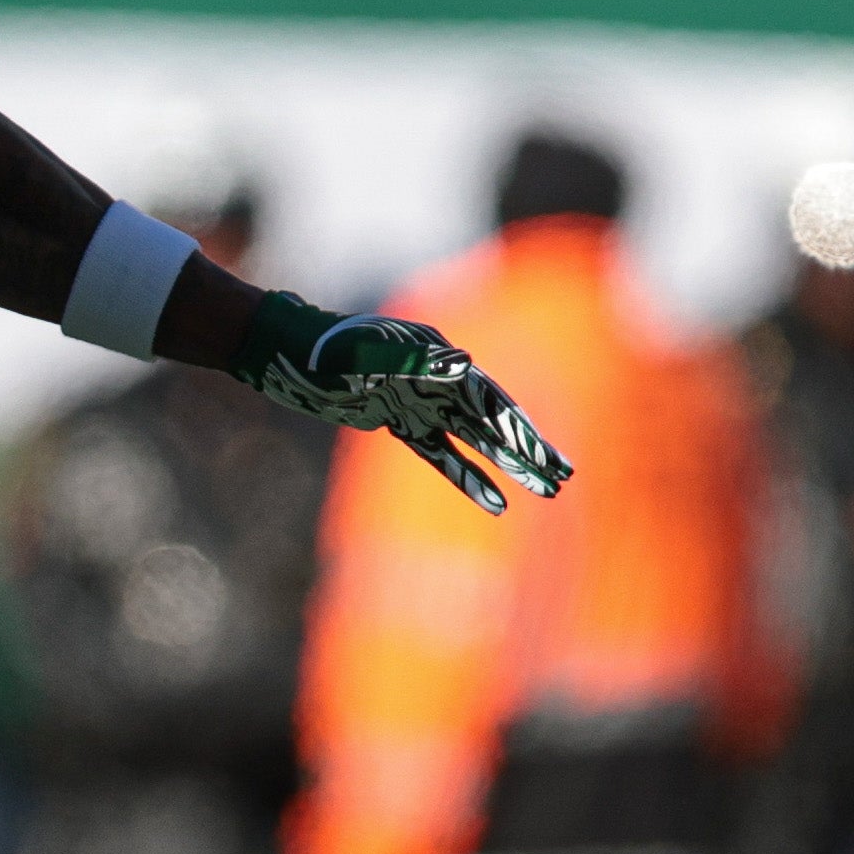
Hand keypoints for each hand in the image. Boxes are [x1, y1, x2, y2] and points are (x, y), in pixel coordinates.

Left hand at [229, 296, 570, 515]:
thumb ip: (415, 362)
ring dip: (511, 466)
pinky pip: (441, 455)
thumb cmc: (326, 349)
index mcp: (441, 362)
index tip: (546, 456)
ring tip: (546, 491)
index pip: (492, 403)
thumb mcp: (369, 356)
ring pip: (476, 441)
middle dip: (530, 450)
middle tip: (565, 477)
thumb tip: (464, 365)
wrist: (288, 352)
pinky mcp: (400, 423)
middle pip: (495, 423)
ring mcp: (421, 403)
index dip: (520, 430)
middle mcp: (439, 381)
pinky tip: (496, 504)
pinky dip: (467, 478)